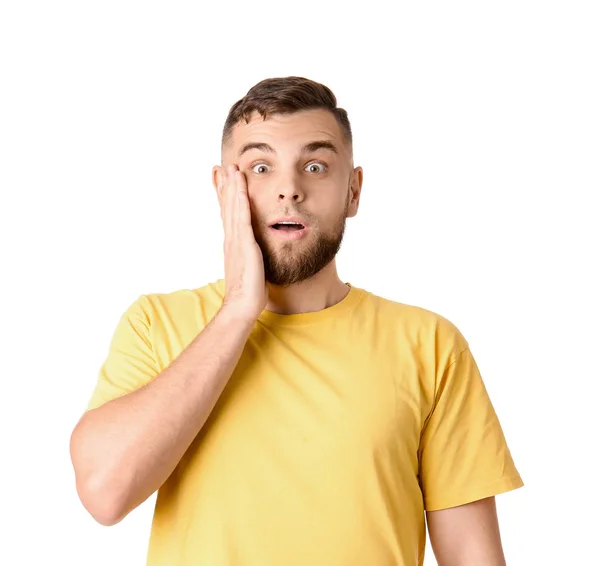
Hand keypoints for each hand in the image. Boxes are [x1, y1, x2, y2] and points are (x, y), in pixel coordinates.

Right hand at [217, 164, 267, 321]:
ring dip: (231, 186)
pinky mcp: (244, 243)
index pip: (228, 215)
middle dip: (225, 186)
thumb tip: (254, 256)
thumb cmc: (248, 293)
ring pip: (233, 207)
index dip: (225, 198)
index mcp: (233, 244)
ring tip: (230, 168)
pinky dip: (240, 199)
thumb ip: (251, 259)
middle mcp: (231, 239)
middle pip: (227, 207)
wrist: (241, 306)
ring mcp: (236, 240)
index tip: (222, 181)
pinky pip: (242, 216)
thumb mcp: (250, 270)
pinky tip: (240, 185)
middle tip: (222, 167)